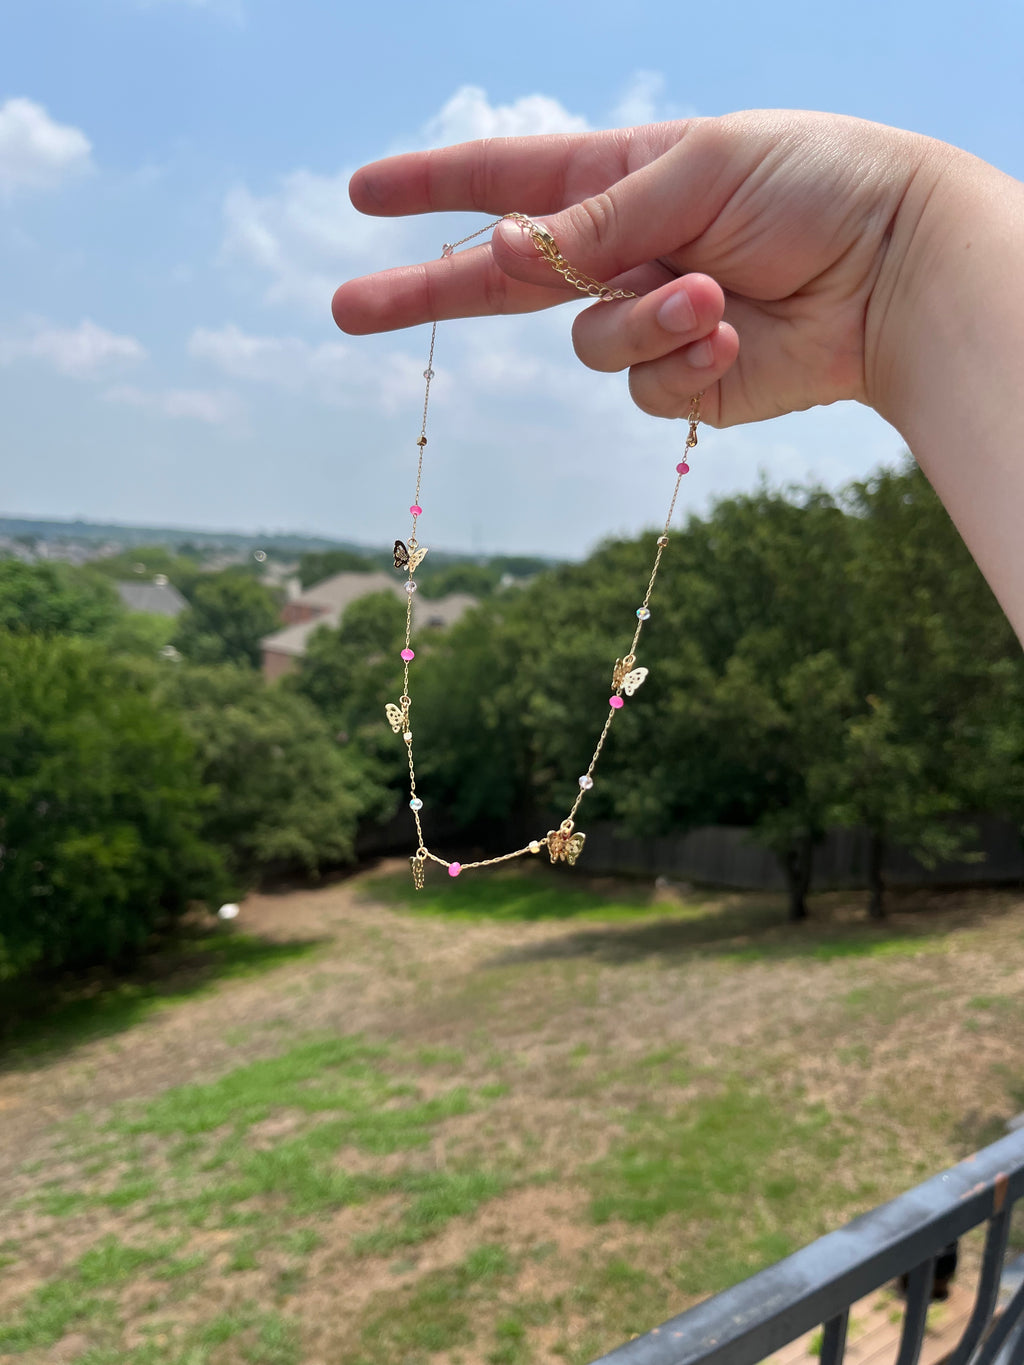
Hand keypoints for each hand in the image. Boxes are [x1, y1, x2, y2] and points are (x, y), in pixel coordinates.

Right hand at [332, 110, 953, 428]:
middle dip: (423, 294)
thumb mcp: (696, 172)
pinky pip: (644, 389)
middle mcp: (622, 252)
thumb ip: (595, 222)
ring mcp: (649, 321)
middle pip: (499, 284)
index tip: (362, 194)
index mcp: (621, 178)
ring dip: (646, 322)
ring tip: (715, 293)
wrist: (896, 267)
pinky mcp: (683, 383)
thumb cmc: (811, 185)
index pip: (505, 180)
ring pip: (587, 345)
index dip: (433, 187)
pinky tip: (738, 336)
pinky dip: (686, 365)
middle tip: (344, 309)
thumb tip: (495, 255)